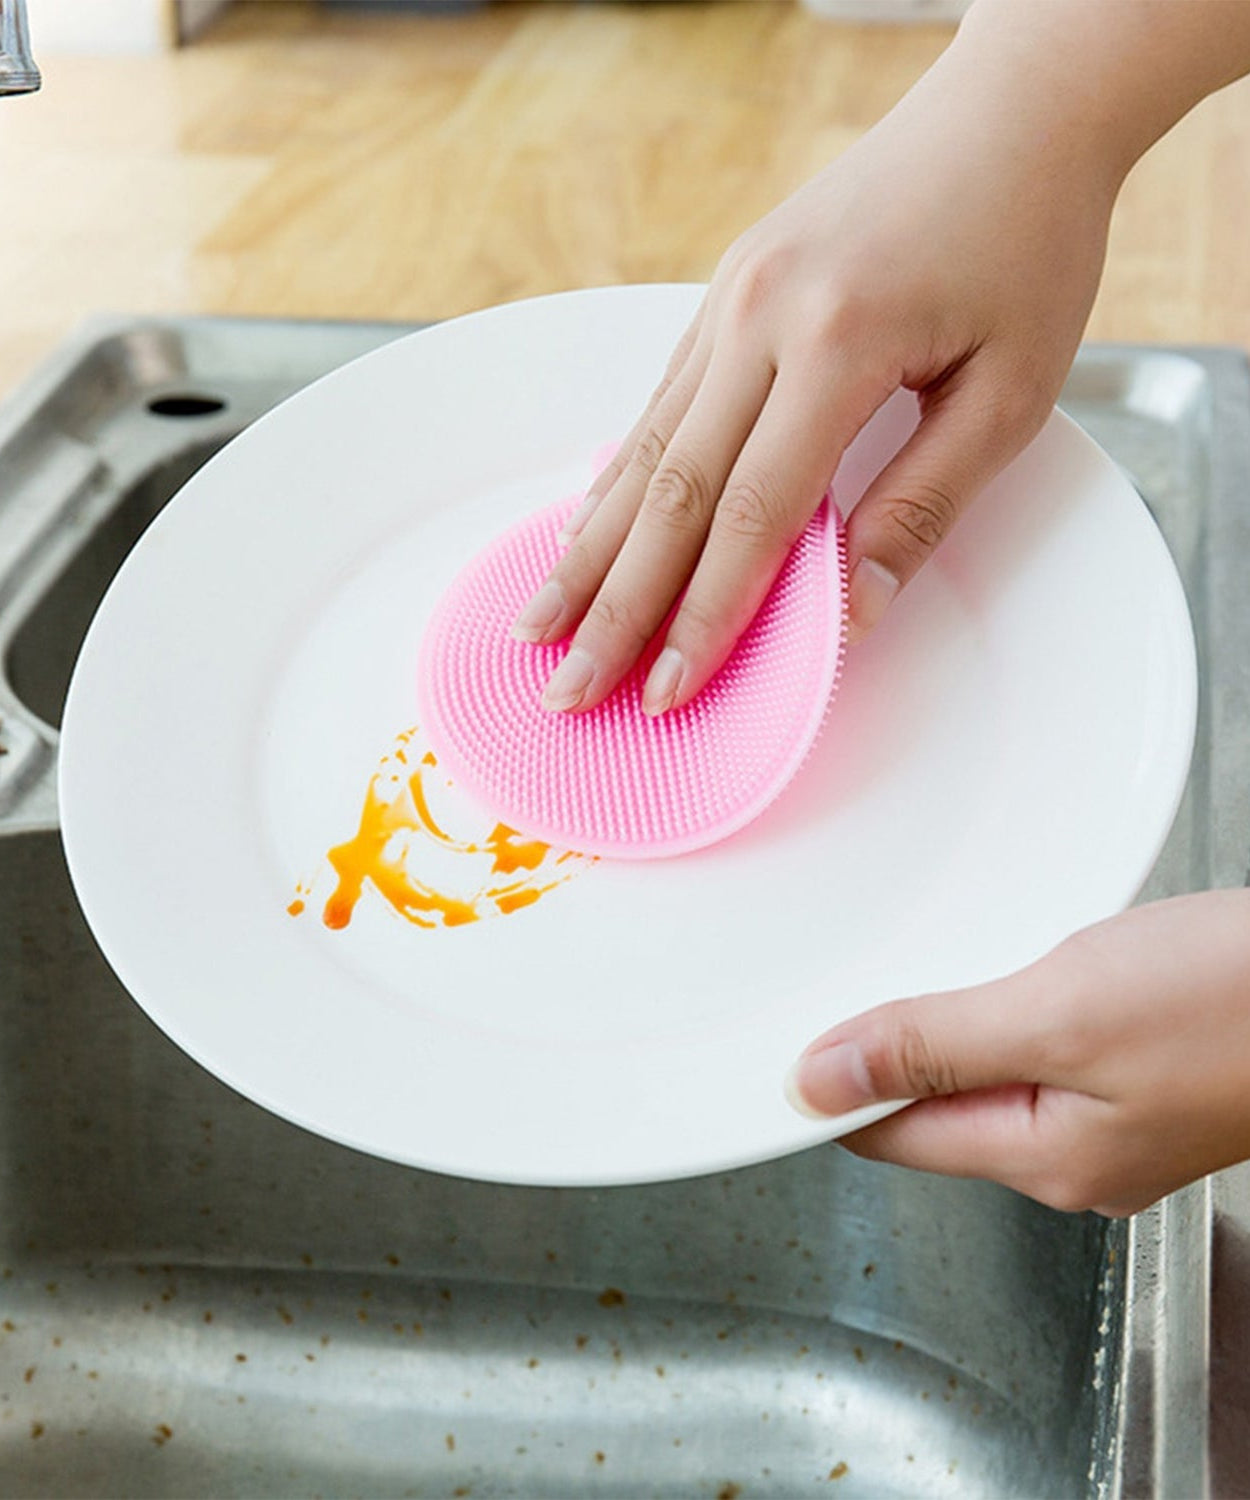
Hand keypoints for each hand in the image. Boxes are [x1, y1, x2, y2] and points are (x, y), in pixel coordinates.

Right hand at [510, 21, 1119, 713]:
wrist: (1009, 113)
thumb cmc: (1026, 246)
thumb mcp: (1011, 389)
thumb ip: (925, 505)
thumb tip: (850, 612)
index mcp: (838, 341)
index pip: (753, 514)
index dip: (703, 615)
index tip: (665, 691)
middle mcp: (759, 317)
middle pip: (670, 492)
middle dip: (614, 605)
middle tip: (567, 687)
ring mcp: (729, 299)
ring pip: (642, 449)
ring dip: (589, 550)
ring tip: (540, 623)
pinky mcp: (722, 293)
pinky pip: (657, 405)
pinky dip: (615, 480)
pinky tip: (584, 533)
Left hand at [785, 890, 1249, 1216]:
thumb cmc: (1236, 998)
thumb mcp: (1059, 1012)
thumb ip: (931, 1046)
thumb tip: (817, 1081)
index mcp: (1044, 1156)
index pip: (890, 1137)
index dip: (821, 1093)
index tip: (767, 1054)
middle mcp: (1074, 1153)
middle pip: (933, 1110)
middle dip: (878, 1055)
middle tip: (822, 995)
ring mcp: (1113, 1117)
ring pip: (986, 1076)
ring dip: (942, 1028)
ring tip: (900, 977)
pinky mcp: (1145, 1070)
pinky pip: (1038, 1050)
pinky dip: (1002, 1009)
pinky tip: (999, 970)